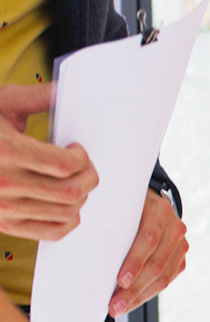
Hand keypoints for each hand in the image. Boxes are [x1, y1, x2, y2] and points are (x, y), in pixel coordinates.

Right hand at [0, 84, 97, 240]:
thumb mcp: (1, 104)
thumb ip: (36, 98)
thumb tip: (66, 89)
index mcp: (4, 150)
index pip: (65, 165)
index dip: (82, 158)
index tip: (79, 150)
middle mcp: (3, 183)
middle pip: (70, 192)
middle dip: (89, 178)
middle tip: (87, 168)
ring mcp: (4, 208)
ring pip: (66, 212)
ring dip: (82, 198)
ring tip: (76, 182)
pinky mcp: (6, 224)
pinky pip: (53, 231)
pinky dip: (70, 220)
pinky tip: (69, 205)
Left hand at [109, 189, 187, 316]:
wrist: (149, 202)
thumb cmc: (125, 204)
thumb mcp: (118, 204)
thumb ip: (110, 221)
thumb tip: (84, 250)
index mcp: (159, 210)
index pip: (148, 240)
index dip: (135, 262)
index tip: (119, 281)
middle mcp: (175, 227)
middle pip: (156, 265)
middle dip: (134, 289)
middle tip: (114, 306)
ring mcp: (181, 244)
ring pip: (163, 277)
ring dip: (139, 296)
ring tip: (119, 309)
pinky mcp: (181, 258)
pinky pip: (167, 281)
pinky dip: (148, 294)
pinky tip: (132, 302)